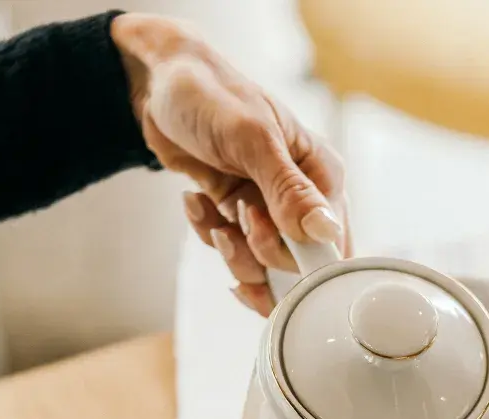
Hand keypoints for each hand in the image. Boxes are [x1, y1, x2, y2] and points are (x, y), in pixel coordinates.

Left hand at [112, 13, 349, 315]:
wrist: (156, 82)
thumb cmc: (209, 94)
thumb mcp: (252, 140)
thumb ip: (290, 192)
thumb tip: (327, 233)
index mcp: (322, 175)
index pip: (333, 243)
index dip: (303, 258)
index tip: (265, 238)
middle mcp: (302, 198)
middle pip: (296, 264)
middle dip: (260, 251)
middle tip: (239, 215)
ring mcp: (270, 209)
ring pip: (262, 266)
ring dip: (231, 250)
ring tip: (212, 214)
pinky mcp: (239, 215)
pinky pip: (232, 251)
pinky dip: (209, 233)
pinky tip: (197, 200)